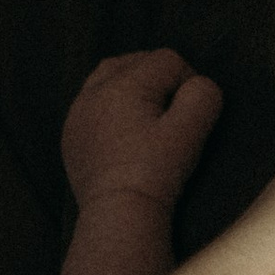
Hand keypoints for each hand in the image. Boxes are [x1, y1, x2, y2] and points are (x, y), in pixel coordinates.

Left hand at [59, 48, 223, 212]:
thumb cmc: (155, 172)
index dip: (188, 80)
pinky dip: (110, 106)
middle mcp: (94, 91)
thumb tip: (198, 85)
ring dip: (131, 86)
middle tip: (172, 111)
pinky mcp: (71, 136)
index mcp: (123, 84)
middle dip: (158, 78)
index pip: (167, 60)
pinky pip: (91, 104)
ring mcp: (77, 113)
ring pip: (107, 78)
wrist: (118, 214)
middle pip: (133, 61)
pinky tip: (124, 132)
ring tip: (148, 114)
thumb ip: (202, 96)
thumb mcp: (190, 132)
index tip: (191, 113)